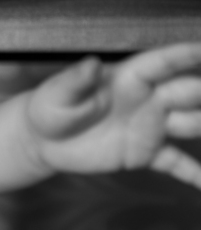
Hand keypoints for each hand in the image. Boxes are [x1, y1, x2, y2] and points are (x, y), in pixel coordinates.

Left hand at [25, 43, 200, 186]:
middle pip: (192, 93)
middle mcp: (150, 99)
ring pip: (194, 124)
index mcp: (131, 79)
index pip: (166, 63)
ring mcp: (152, 126)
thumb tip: (91, 64)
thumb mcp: (57, 95)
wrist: (43, 142)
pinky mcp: (145, 153)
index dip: (188, 55)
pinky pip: (177, 164)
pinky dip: (195, 174)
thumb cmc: (50, 109)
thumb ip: (75, 81)